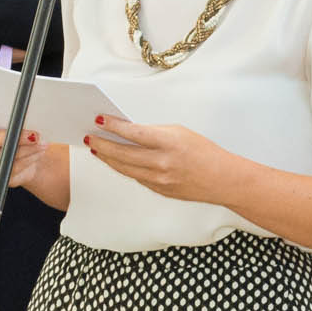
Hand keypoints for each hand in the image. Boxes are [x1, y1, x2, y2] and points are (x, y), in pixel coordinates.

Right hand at [0, 95, 54, 191]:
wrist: (30, 159)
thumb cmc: (20, 135)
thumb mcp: (18, 122)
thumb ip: (16, 115)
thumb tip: (30, 110)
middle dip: (13, 136)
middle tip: (33, 135)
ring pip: (5, 154)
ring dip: (28, 148)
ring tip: (42, 143)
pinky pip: (13, 167)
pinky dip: (30, 158)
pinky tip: (39, 152)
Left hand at [81, 117, 229, 201]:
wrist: (222, 179)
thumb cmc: (203, 152)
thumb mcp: (180, 133)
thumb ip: (154, 133)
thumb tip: (129, 132)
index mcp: (168, 143)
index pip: (133, 133)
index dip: (113, 126)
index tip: (99, 120)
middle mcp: (162, 163)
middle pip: (123, 154)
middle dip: (103, 144)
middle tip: (89, 137)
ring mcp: (159, 180)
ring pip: (125, 168)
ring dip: (108, 158)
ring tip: (97, 149)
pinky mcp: (159, 191)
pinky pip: (136, 177)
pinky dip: (123, 168)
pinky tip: (115, 161)